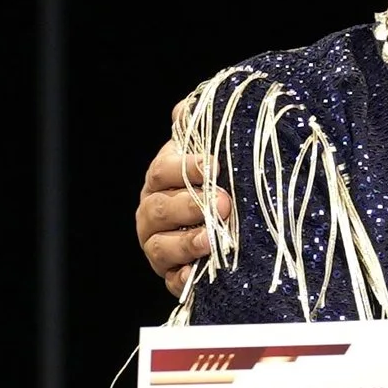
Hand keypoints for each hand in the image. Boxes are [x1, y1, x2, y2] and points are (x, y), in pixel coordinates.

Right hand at [139, 136, 230, 294]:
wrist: (234, 229)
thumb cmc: (220, 186)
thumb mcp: (212, 156)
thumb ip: (199, 132)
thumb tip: (186, 107)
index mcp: (161, 180)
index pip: (163, 170)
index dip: (186, 168)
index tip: (214, 165)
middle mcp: (153, 213)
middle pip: (160, 209)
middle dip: (192, 206)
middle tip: (225, 203)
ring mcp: (159, 247)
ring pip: (161, 245)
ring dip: (186, 243)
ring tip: (212, 239)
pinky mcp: (172, 276)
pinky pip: (172, 280)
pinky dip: (184, 278)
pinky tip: (198, 273)